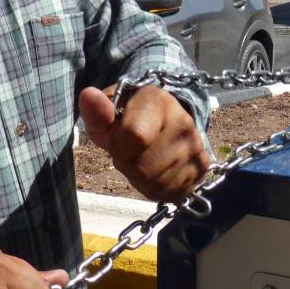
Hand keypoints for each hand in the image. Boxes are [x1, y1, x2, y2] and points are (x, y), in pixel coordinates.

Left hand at [79, 84, 209, 202]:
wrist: (164, 119)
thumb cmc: (129, 116)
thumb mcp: (108, 113)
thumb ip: (96, 110)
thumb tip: (88, 96)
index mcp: (156, 100)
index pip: (135, 136)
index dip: (117, 147)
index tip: (115, 141)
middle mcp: (182, 121)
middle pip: (143, 167)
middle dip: (127, 164)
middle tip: (129, 151)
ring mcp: (195, 145)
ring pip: (156, 183)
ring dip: (140, 178)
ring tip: (142, 158)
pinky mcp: (201, 166)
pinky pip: (170, 192)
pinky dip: (157, 188)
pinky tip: (157, 170)